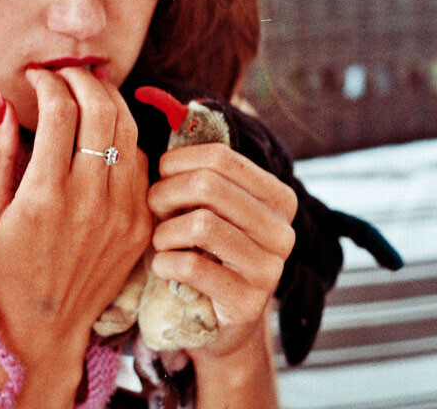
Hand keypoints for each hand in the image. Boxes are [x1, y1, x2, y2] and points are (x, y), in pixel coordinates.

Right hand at [0, 67, 151, 399]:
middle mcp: (89, 201)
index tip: (38, 77)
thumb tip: (6, 103)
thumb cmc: (7, 271)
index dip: (49, 82)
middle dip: (83, 79)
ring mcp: (122, 213)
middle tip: (67, 75)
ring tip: (89, 93)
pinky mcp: (141, 224)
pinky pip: (143, 163)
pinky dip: (126, 139)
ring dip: (109, 101)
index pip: (60, 112)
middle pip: (102, 110)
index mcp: (45, 196)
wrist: (46, 328)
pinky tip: (106, 137)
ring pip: (129, 131)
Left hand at [147, 142, 296, 360]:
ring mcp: (270, 269)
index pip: (221, 157)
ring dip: (163, 232)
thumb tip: (177, 113)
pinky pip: (191, 265)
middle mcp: (283, 231)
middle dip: (166, 195)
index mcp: (278, 197)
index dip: (178, 162)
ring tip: (160, 241)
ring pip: (200, 224)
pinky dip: (164, 262)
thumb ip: (200, 169)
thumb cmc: (204, 252)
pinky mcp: (246, 303)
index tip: (161, 177)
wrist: (218, 323)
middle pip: (208, 186)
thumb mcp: (209, 207)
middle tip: (153, 211)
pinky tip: (163, 267)